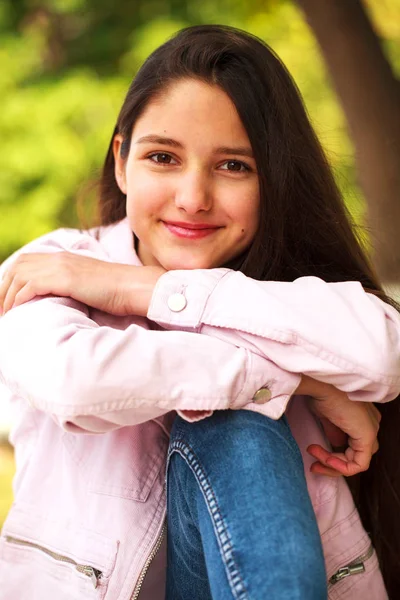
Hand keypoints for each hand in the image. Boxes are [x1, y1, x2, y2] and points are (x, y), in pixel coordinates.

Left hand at [0, 251, 165, 316]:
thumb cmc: (117, 292)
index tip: (5, 300)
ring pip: (19, 276)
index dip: (10, 279)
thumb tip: (59, 300)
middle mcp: (59, 258)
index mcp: (64, 258)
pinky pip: (30, 286)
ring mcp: (61, 266)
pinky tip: (18, 311)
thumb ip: (71, 286)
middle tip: (1, 310)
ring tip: (6, 315)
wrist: (134, 287)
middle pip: (17, 267)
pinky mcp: (64, 278)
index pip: (26, 262)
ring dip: (7, 296)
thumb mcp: (89, 285)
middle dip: (3, 288)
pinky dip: (19, 299)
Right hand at [295, 375, 380, 476]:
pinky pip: (359, 464)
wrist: (322, 384)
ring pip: (358, 461)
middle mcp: (371, 424)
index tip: (312, 451)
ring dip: (333, 464)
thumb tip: (336, 444)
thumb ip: (334, 430)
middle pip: (357, 455)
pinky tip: (325, 459)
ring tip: (314, 455)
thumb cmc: (321, 393)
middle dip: (334, 463)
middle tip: (314, 464)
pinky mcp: (368, 436)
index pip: (354, 446)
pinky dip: (341, 466)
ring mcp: (371, 430)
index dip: (334, 455)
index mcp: (363, 417)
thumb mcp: (326, 415)